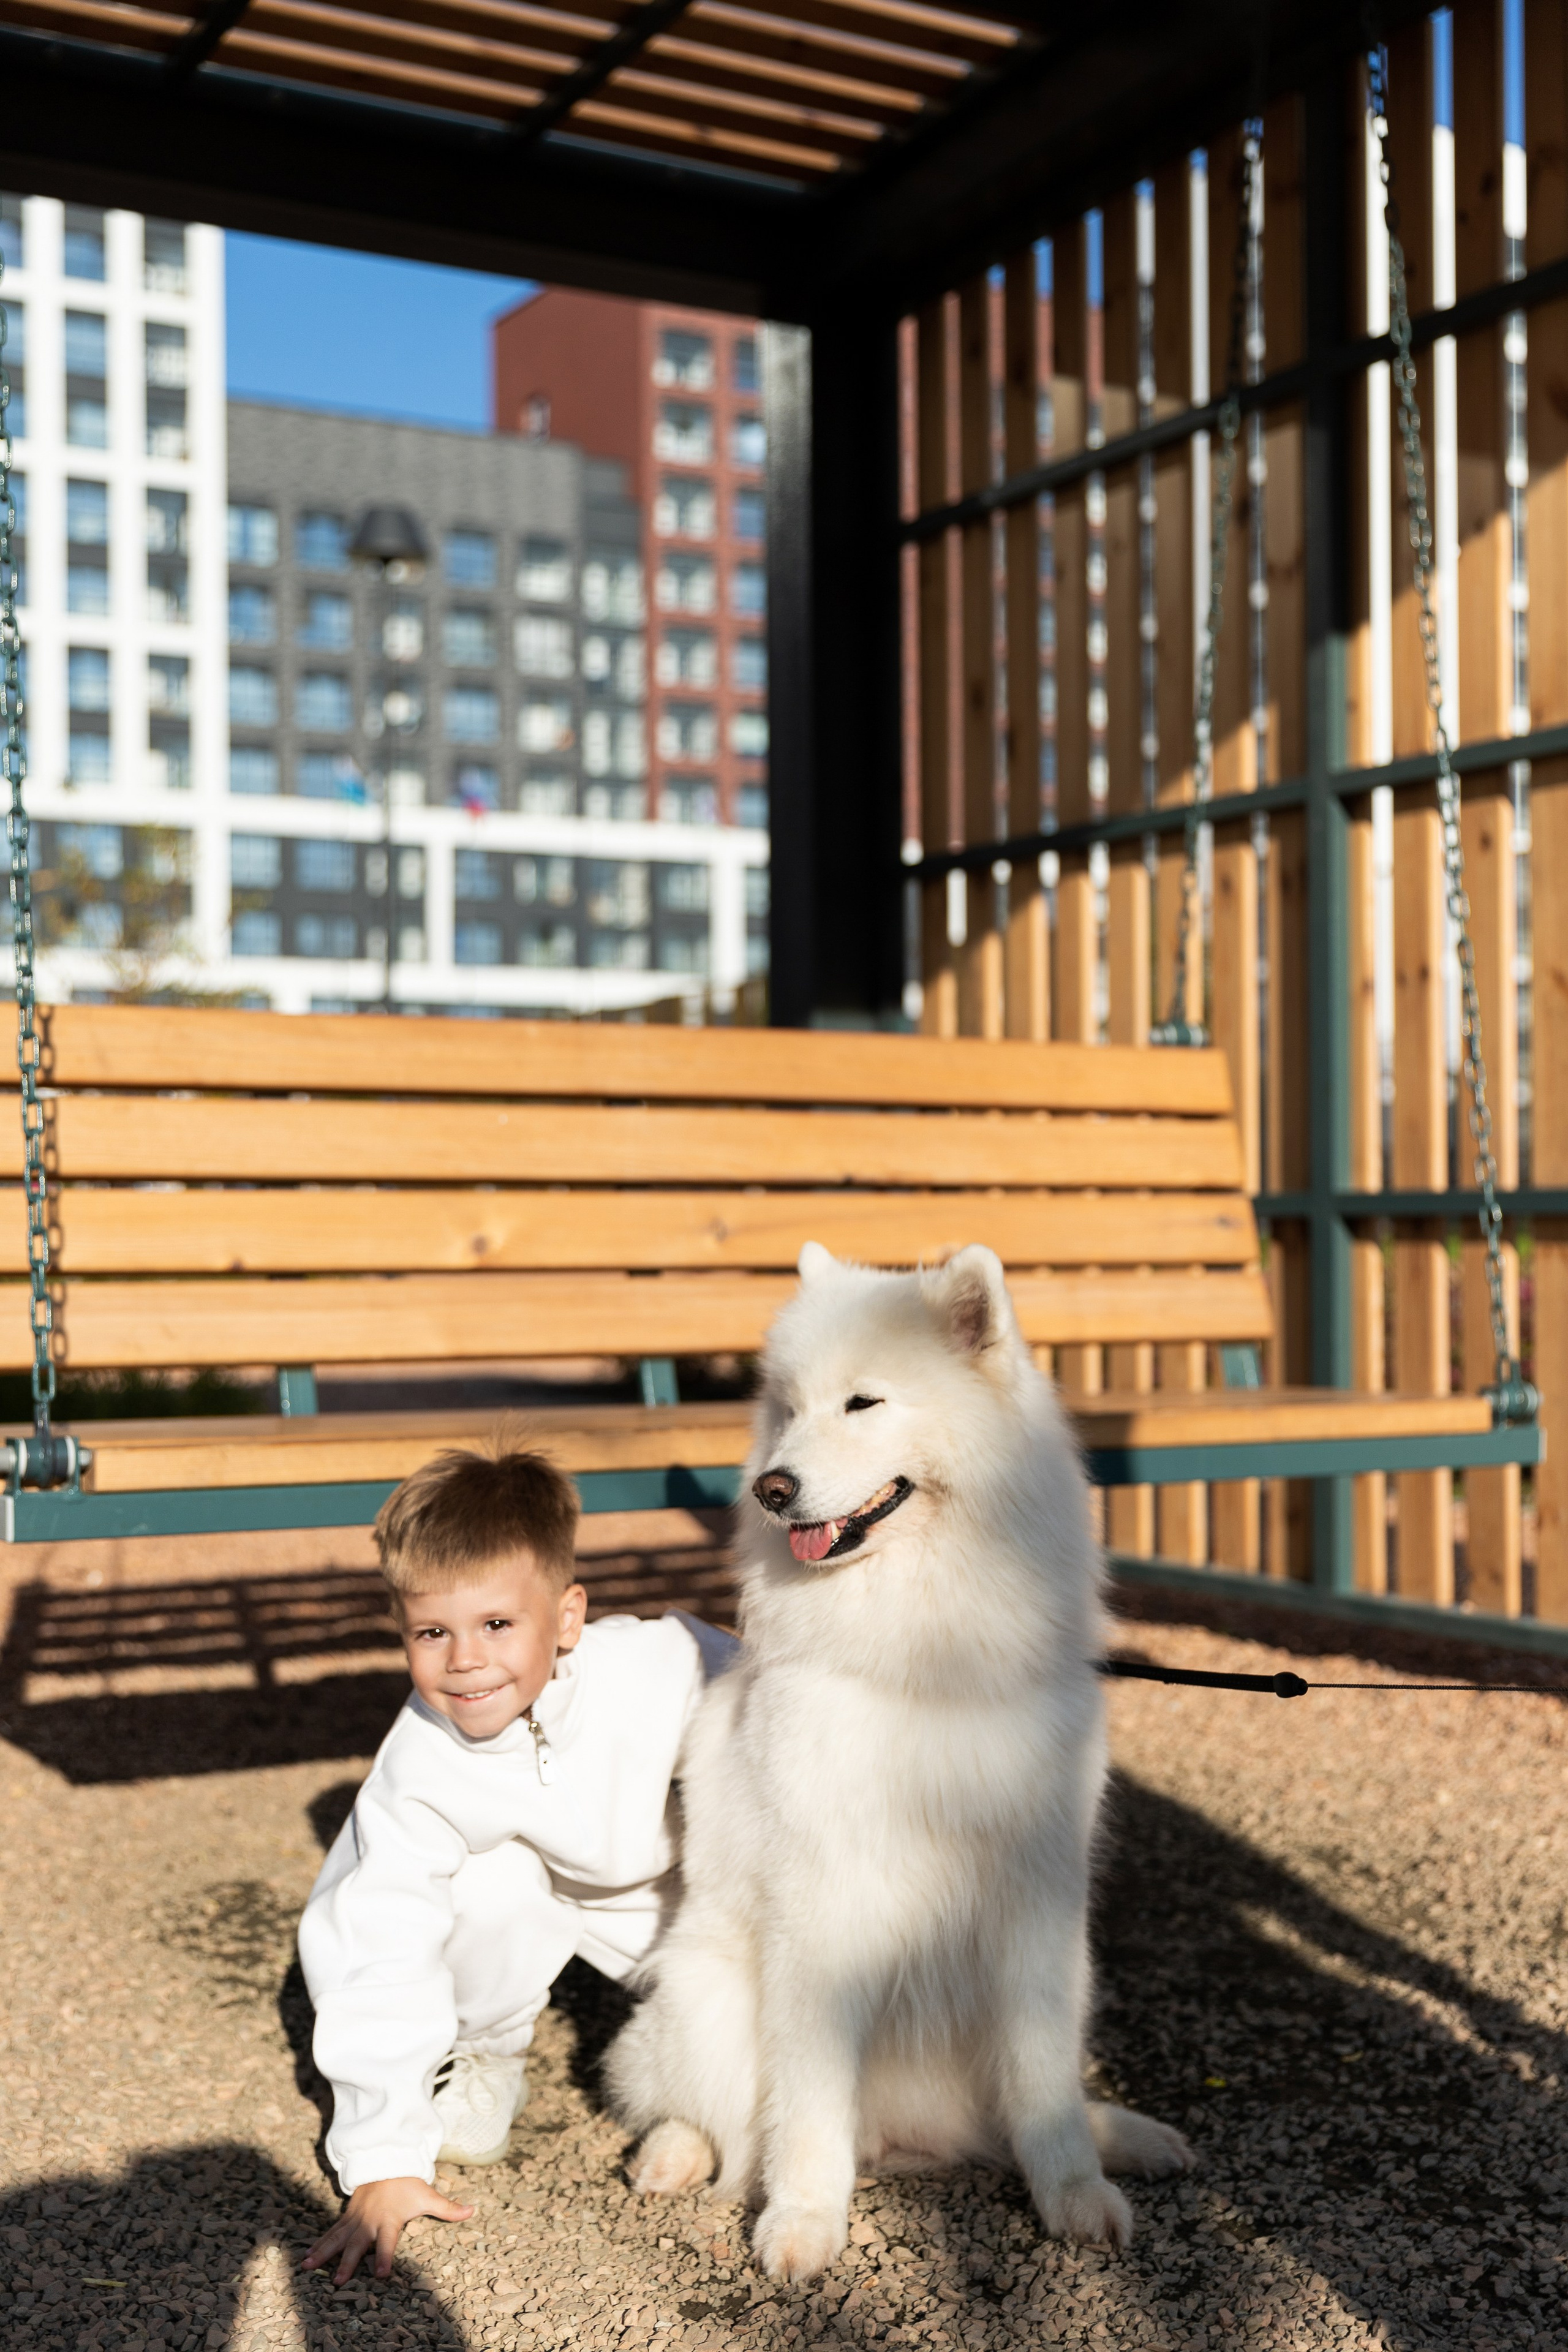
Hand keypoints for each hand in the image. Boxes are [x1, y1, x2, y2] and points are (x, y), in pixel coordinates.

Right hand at [302, 2175, 473, 2283]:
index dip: (385, 2257)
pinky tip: (307, 2257)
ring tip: (308, 2268)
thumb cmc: (408, 2184)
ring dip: (324, 2254)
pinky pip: (331, 2232)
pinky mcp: (347, 2218)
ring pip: (338, 2239)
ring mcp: (355, 2219)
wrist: (386, 2162)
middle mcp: (369, 2222)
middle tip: (339, 2281)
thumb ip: (448, 2208)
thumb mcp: (427, 2194)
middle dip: (348, 2262)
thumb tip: (472, 2211)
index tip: (382, 2273)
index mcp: (389, 2219)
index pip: (387, 2242)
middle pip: (357, 2244)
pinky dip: (319, 2244)